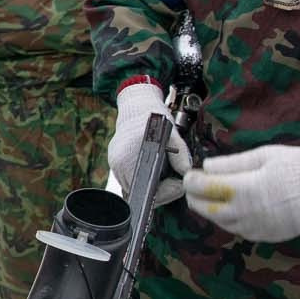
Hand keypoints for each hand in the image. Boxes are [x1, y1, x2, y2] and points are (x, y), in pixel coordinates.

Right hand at [107, 81, 191, 207]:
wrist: (138, 107)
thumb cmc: (156, 119)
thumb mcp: (173, 134)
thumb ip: (180, 155)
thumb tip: (186, 173)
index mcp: (131, 153)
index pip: (147, 188)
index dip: (165, 191)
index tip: (177, 184)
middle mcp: (118, 161)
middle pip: (140, 191)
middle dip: (160, 190)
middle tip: (173, 180)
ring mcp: (114, 163)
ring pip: (134, 188)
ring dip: (150, 185)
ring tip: (163, 173)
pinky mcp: (114, 163)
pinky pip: (129, 181)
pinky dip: (142, 179)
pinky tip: (152, 170)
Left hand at [185, 144, 299, 243]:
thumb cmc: (295, 165)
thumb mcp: (261, 155)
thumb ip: (231, 164)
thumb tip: (206, 167)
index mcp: (246, 189)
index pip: (205, 189)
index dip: (192, 182)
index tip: (190, 176)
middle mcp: (248, 212)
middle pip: (208, 210)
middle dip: (196, 198)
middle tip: (194, 188)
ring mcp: (258, 227)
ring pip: (222, 223)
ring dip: (212, 210)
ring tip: (213, 196)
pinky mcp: (266, 235)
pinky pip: (239, 230)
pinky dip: (231, 220)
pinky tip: (234, 207)